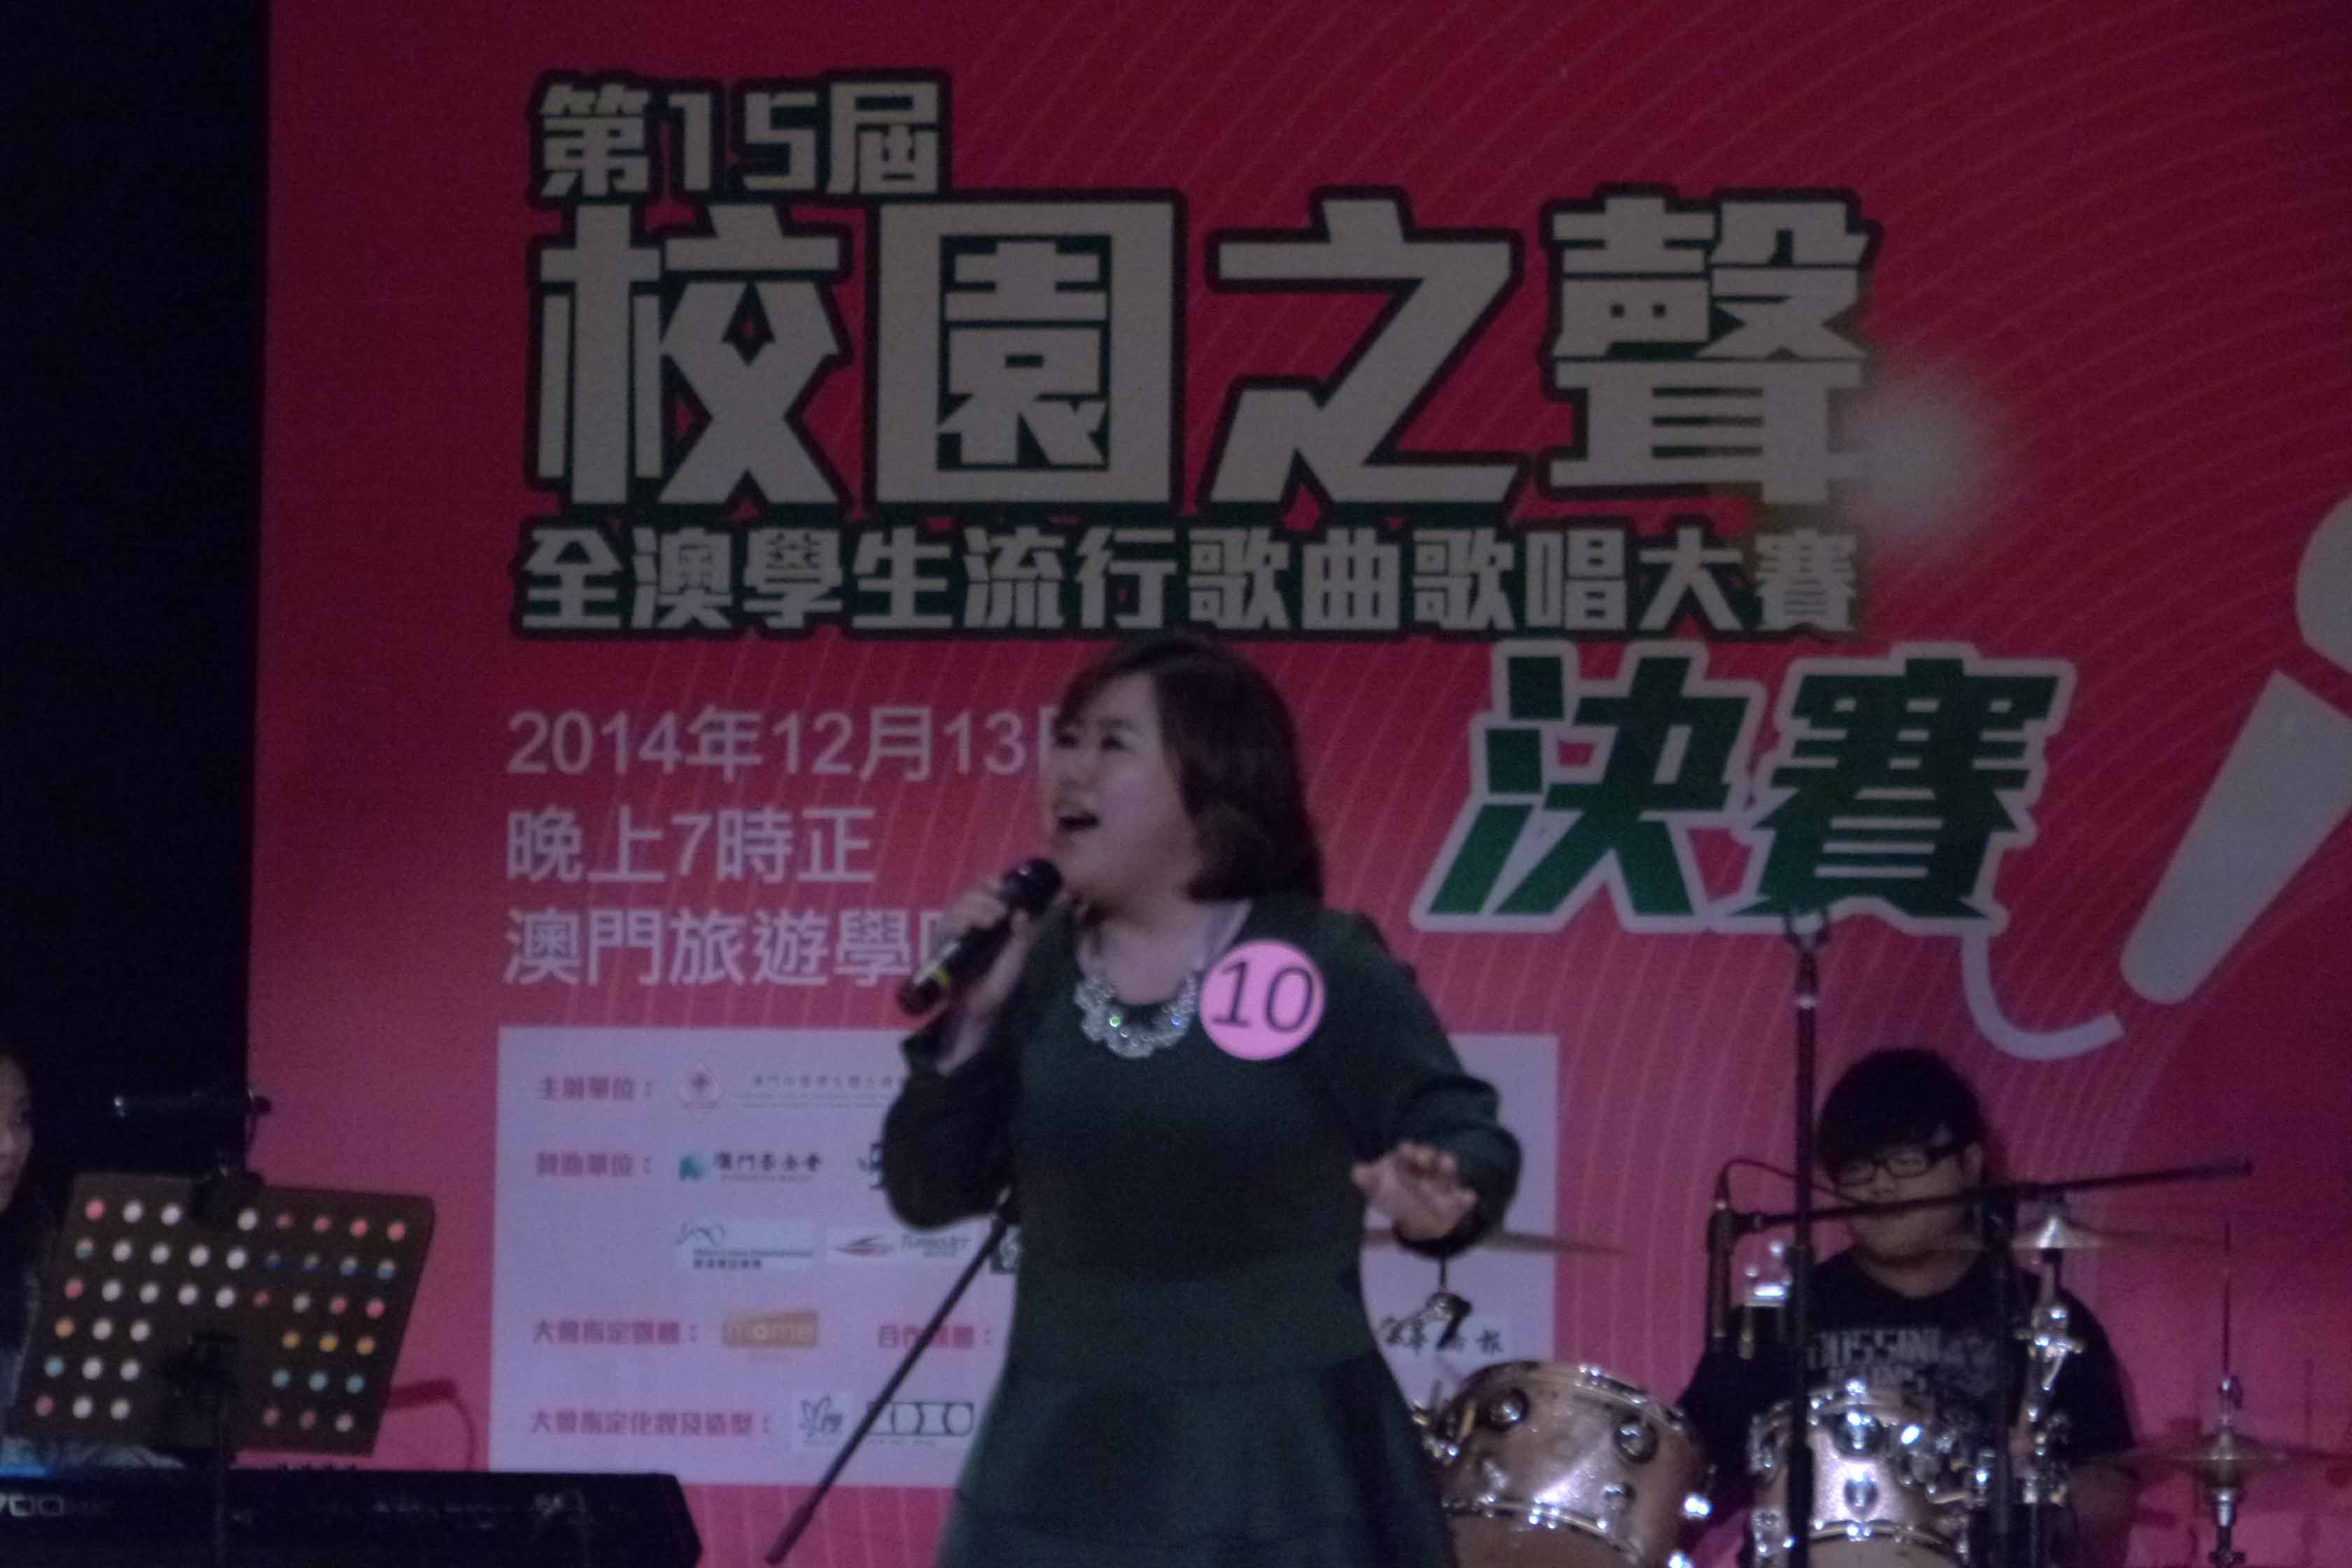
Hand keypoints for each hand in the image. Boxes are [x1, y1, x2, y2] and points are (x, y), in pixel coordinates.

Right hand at [932, 876, 1049, 1068]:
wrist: (980, 1010)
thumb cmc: (999, 983)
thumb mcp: (1017, 958)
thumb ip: (1023, 935)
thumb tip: (1024, 912)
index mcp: (987, 920)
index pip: (983, 891)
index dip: (988, 883)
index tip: (999, 884)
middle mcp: (968, 923)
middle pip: (968, 894)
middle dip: (984, 898)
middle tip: (1000, 912)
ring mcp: (954, 933)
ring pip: (956, 907)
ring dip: (974, 908)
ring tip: (991, 920)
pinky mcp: (942, 946)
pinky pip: (944, 926)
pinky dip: (956, 923)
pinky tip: (967, 929)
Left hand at [1353, 1141, 1475, 1240]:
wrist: (1418, 1220)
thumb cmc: (1396, 1197)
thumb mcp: (1379, 1190)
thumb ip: (1370, 1181)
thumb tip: (1355, 1172)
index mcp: (1407, 1162)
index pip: (1407, 1151)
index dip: (1407, 1151)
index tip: (1405, 1152)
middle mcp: (1427, 1167)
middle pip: (1429, 1155)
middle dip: (1426, 1155)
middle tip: (1422, 1160)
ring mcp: (1443, 1181)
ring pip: (1448, 1169)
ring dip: (1447, 1166)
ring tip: (1447, 1165)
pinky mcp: (1456, 1198)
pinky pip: (1464, 1196)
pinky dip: (1466, 1197)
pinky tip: (1467, 1196)